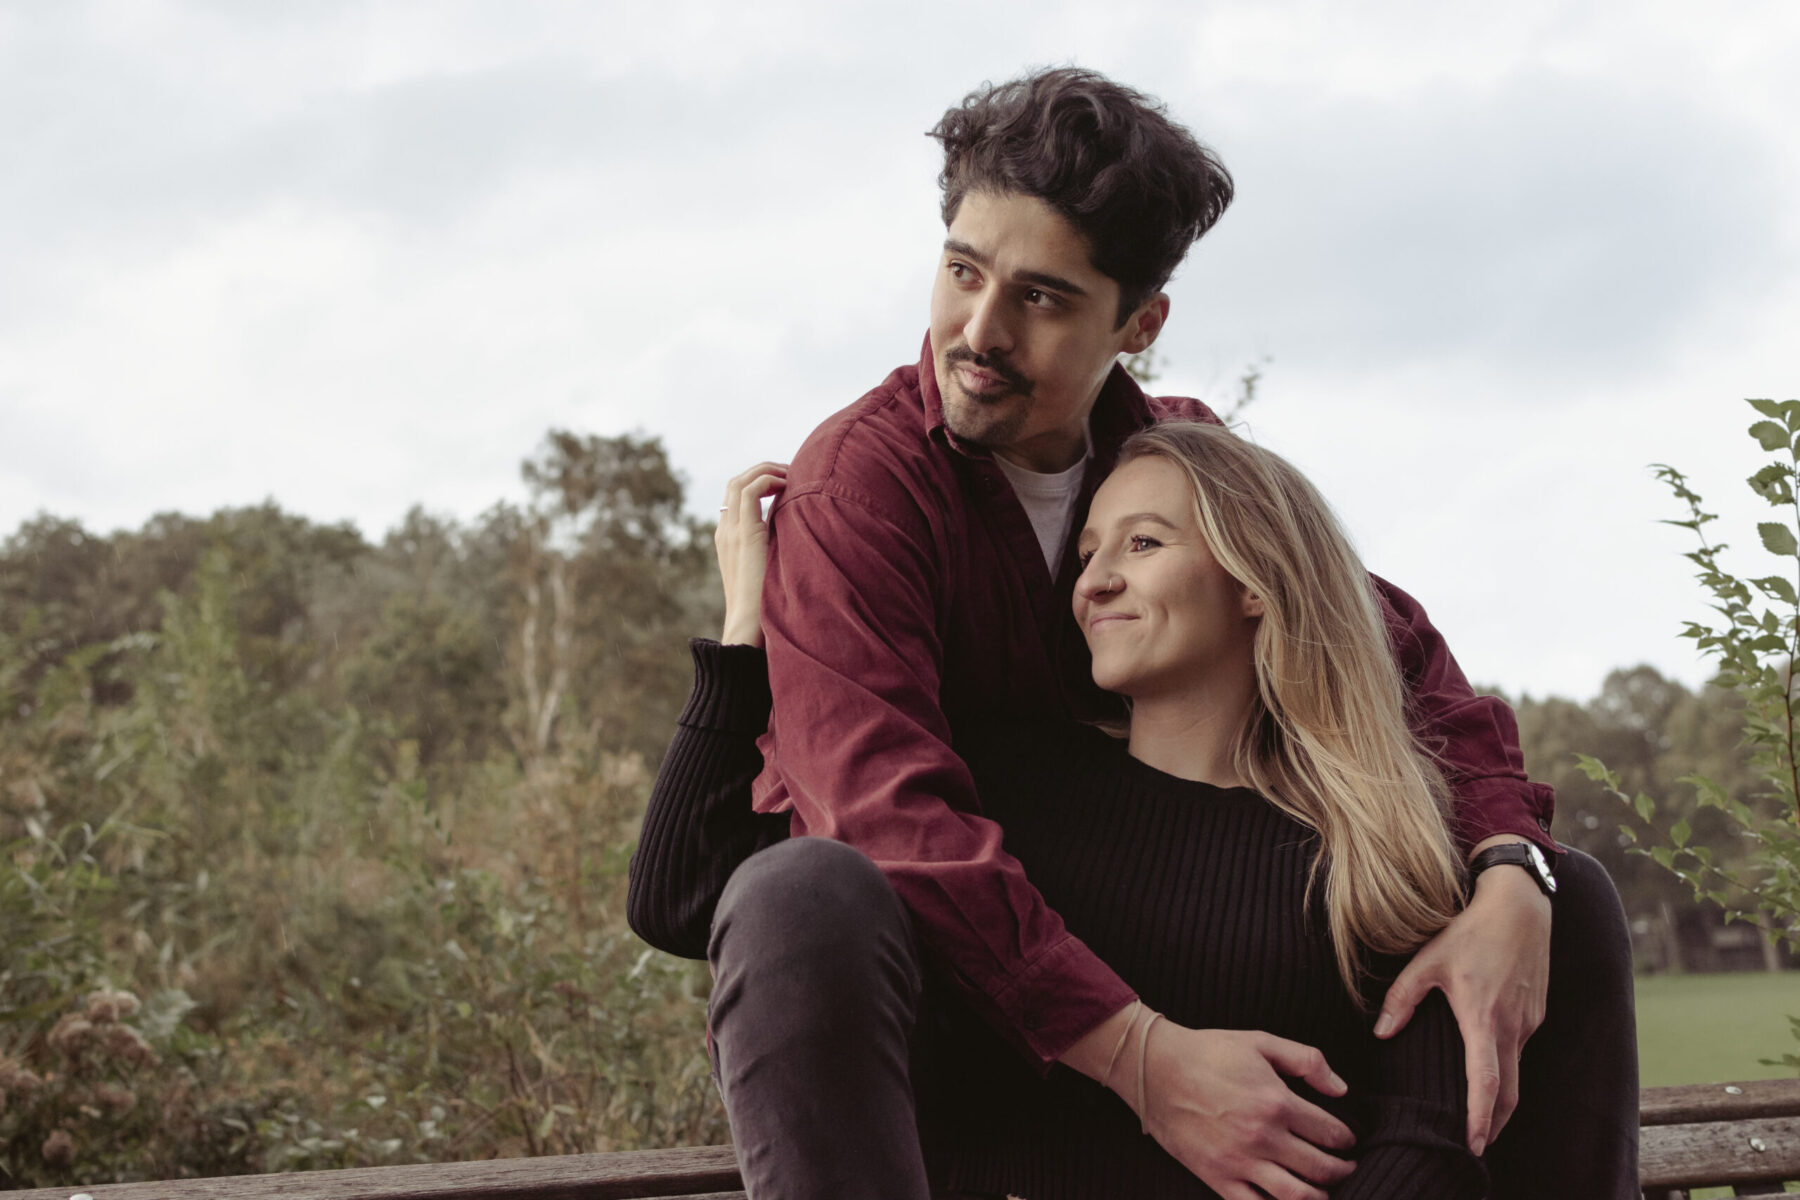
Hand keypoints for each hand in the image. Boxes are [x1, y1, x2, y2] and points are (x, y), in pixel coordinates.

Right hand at [715, 462, 786, 646]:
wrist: (748, 624)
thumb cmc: (765, 603)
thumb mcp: (771, 566)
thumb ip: (777, 545)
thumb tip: (800, 527)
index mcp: (728, 537)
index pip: (736, 495)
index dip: (760, 481)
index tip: (787, 482)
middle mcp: (725, 530)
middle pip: (735, 482)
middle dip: (763, 470)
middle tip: (792, 472)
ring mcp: (731, 531)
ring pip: (739, 481)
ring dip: (767, 470)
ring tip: (792, 473)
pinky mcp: (743, 535)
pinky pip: (749, 492)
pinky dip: (768, 480)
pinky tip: (789, 485)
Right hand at [1131, 1021, 1356, 1199]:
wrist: (1155, 1069)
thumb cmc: (1209, 1052)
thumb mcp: (1261, 1042)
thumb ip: (1307, 1060)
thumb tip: (1342, 1089)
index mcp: (1277, 1101)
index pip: (1331, 1132)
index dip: (1347, 1138)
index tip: (1348, 1139)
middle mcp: (1262, 1136)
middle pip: (1321, 1168)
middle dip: (1341, 1170)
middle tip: (1345, 1166)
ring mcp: (1239, 1161)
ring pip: (1296, 1196)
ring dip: (1319, 1197)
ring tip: (1324, 1191)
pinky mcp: (1217, 1177)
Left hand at [1374, 838, 1551, 1155]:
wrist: (1520, 906)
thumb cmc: (1469, 930)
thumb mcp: (1428, 959)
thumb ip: (1402, 997)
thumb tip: (1379, 1032)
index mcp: (1484, 1018)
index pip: (1486, 1083)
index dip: (1480, 1118)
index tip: (1473, 1145)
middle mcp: (1513, 1026)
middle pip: (1510, 1093)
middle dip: (1494, 1124)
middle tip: (1475, 1145)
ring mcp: (1529, 1021)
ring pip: (1518, 1073)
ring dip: (1502, 1100)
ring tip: (1480, 1119)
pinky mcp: (1536, 1013)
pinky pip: (1521, 1050)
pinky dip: (1508, 1070)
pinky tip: (1490, 1072)